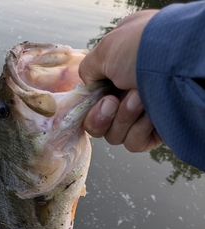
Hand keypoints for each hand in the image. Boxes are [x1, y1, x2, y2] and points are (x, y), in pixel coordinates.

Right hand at [79, 10, 162, 151]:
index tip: (94, 99)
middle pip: (99, 123)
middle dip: (102, 115)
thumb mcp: (106, 50)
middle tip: (113, 101)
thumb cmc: (143, 49)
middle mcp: (129, 89)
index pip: (93, 99)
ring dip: (123, 118)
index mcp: (118, 68)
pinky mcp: (155, 131)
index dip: (89, 106)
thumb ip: (88, 69)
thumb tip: (88, 86)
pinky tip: (150, 114)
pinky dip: (138, 130)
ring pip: (114, 134)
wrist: (177, 62)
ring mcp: (143, 111)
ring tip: (140, 98)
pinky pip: (133, 142)